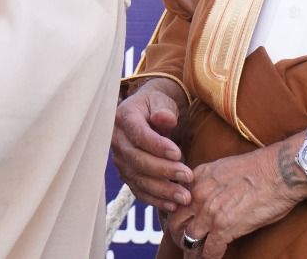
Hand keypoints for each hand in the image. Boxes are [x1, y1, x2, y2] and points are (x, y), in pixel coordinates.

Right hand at [111, 79, 190, 211]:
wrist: (147, 114)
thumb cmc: (156, 105)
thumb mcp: (161, 100)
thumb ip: (163, 109)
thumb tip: (165, 119)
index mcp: (124, 118)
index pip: (139, 135)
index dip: (157, 146)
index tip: (178, 154)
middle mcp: (117, 141)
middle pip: (138, 160)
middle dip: (164, 171)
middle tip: (188, 177)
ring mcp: (120, 160)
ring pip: (138, 179)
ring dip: (162, 190)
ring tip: (185, 196)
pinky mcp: (126, 174)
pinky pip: (138, 190)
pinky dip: (155, 200)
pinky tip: (172, 205)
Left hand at [165, 144, 306, 257]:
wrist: (280, 171)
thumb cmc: (260, 169)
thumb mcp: (224, 168)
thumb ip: (209, 181)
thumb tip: (206, 195)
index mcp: (198, 178)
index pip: (175, 201)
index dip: (176, 216)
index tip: (180, 225)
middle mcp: (198, 194)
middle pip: (176, 223)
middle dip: (180, 236)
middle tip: (186, 243)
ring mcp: (209, 212)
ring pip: (189, 240)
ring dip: (193, 251)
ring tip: (197, 256)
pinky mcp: (224, 228)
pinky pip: (209, 251)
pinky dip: (210, 257)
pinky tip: (215, 257)